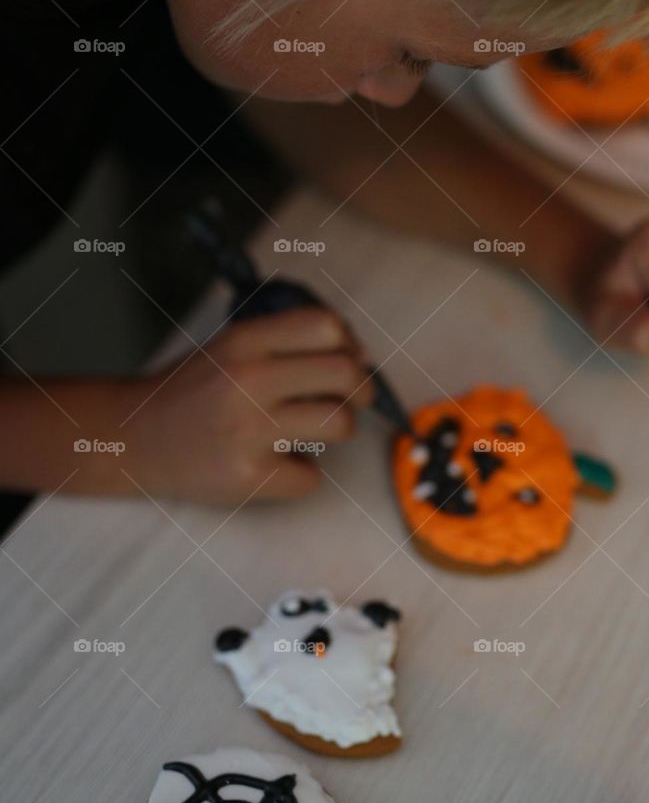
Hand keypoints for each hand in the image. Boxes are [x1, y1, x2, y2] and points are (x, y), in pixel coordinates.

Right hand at [119, 306, 372, 502]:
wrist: (132, 439)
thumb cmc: (193, 392)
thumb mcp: (231, 348)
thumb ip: (287, 344)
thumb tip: (362, 355)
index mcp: (244, 342)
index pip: (325, 325)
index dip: (349, 343)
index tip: (345, 360)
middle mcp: (247, 380)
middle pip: (346, 374)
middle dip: (361, 389)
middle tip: (352, 400)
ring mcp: (248, 430)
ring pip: (340, 424)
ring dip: (336, 430)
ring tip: (309, 432)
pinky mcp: (247, 476)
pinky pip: (312, 477)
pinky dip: (301, 474)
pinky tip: (276, 464)